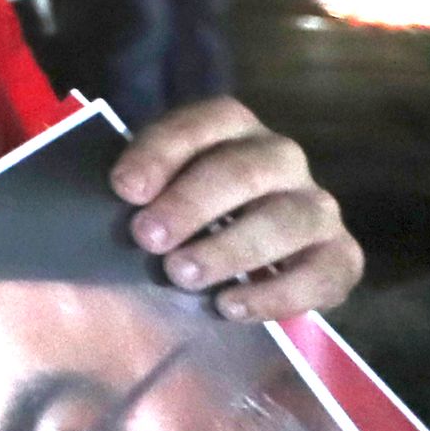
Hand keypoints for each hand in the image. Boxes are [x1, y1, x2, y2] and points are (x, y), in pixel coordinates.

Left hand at [111, 98, 362, 322]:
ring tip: (182, 275)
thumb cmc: (177, 220)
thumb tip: (90, 192)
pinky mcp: (340, 256)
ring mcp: (317, 206)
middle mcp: (280, 159)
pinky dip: (278, 293)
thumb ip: (129, 187)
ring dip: (232, 248)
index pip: (202, 123)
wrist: (232, 267)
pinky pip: (325, 272)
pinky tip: (230, 307)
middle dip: (192, 203)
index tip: (124, 189)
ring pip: (288, 219)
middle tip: (148, 238)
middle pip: (245, 169)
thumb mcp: (150, 194)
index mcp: (231, 129)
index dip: (163, 151)